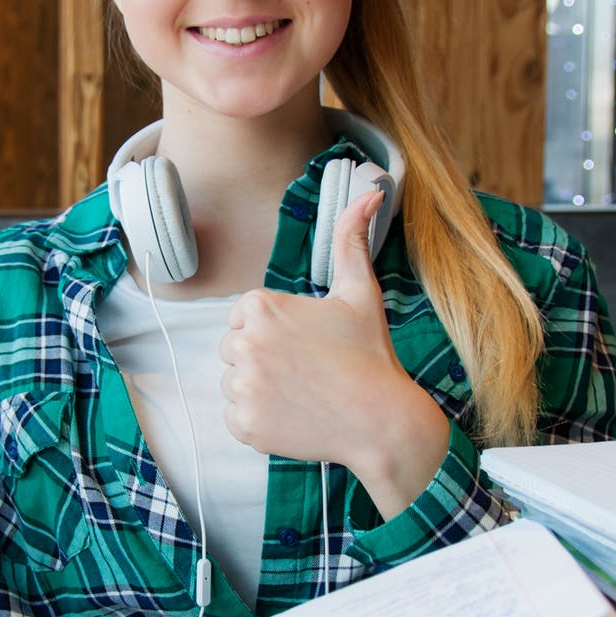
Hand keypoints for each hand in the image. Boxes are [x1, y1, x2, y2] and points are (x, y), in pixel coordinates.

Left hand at [219, 190, 449, 518]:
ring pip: (234, 383)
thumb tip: (372, 191)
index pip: (243, 318)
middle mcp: (244, 343)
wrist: (382, 421)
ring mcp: (242, 386)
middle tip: (307, 371)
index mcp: (261, 306)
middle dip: (263, 359)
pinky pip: (236, 417)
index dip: (274, 332)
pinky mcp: (244, 424)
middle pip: (234, 349)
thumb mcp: (360, 291)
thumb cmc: (371, 354)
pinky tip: (294, 416)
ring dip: (260, 390)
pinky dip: (259, 420)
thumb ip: (352, 238)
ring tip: (302, 393)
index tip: (305, 345)